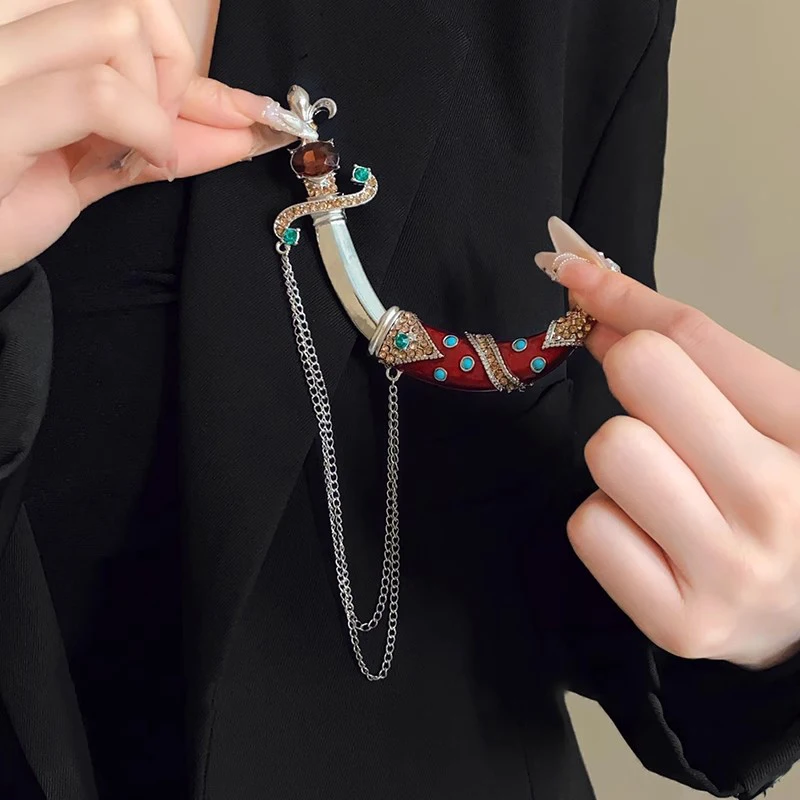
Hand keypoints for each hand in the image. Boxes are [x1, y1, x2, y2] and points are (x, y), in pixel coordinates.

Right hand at [0, 0, 314, 272]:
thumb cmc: (4, 202)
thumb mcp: (89, 157)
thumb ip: (157, 130)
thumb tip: (243, 121)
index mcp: (16, 32)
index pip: (117, 6)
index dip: (180, 52)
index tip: (219, 109)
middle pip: (125, 5)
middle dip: (173, 72)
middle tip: (161, 132)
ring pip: (114, 29)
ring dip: (155, 100)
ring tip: (141, 149)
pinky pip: (97, 92)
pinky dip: (146, 129)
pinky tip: (143, 159)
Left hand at [536, 218, 799, 670]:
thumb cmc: (786, 498)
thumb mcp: (768, 414)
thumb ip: (693, 356)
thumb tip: (594, 302)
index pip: (692, 339)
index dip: (620, 297)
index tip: (577, 276)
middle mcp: (777, 501)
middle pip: (641, 376)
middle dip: (635, 383)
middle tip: (663, 421)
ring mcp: (729, 570)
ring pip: (609, 451)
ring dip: (622, 462)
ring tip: (667, 490)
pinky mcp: (678, 622)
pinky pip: (589, 527)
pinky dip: (608, 522)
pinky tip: (652, 539)